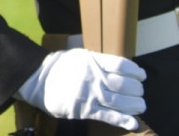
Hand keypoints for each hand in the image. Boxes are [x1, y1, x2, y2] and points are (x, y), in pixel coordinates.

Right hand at [15, 48, 145, 129]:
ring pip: (120, 102)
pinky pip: (108, 116)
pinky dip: (123, 120)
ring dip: (134, 105)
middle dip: (137, 90)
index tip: (141, 76)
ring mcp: (89, 94)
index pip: (122, 66)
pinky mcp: (84, 110)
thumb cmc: (60, 67)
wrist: (38, 80)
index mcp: (92, 61)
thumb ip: (98, 61)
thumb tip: (121, 68)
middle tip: (140, 93)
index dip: (136, 72)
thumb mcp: (79, 56)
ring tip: (140, 106)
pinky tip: (133, 123)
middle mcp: (93, 77)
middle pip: (124, 85)